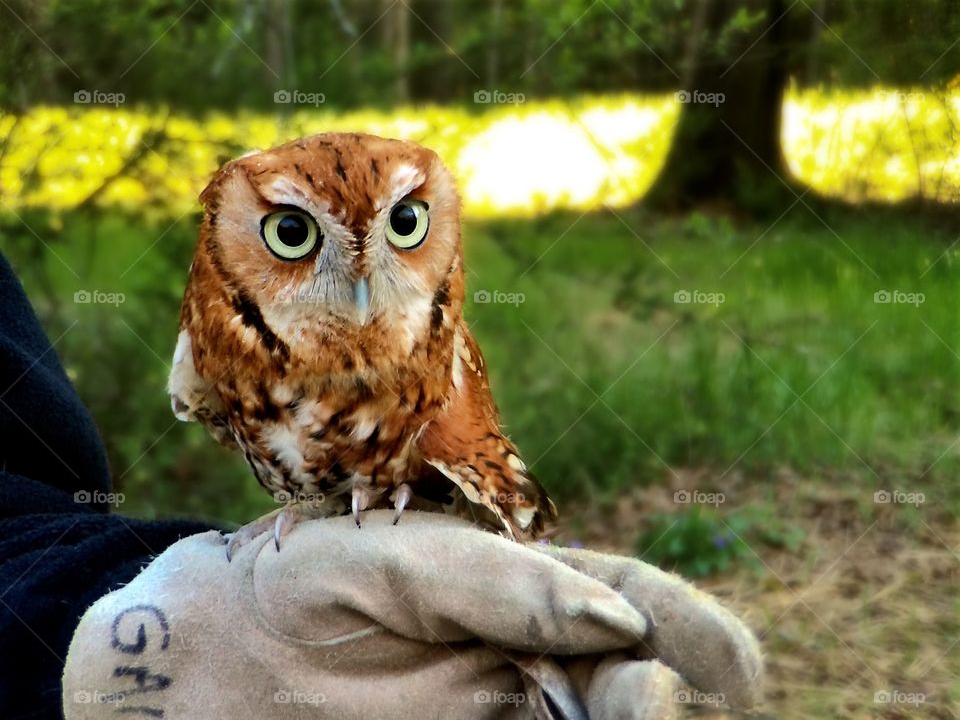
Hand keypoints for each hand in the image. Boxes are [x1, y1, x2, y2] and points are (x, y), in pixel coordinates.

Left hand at [62, 512, 761, 718]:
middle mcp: (528, 656)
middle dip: (650, 704)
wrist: (225, 654)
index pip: (631, 603)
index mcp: (525, 588)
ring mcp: (500, 714)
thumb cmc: (308, 578)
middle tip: (644, 711)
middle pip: (624, 685)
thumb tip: (615, 616)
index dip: (692, 631)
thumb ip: (503, 582)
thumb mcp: (399, 560)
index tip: (737, 672)